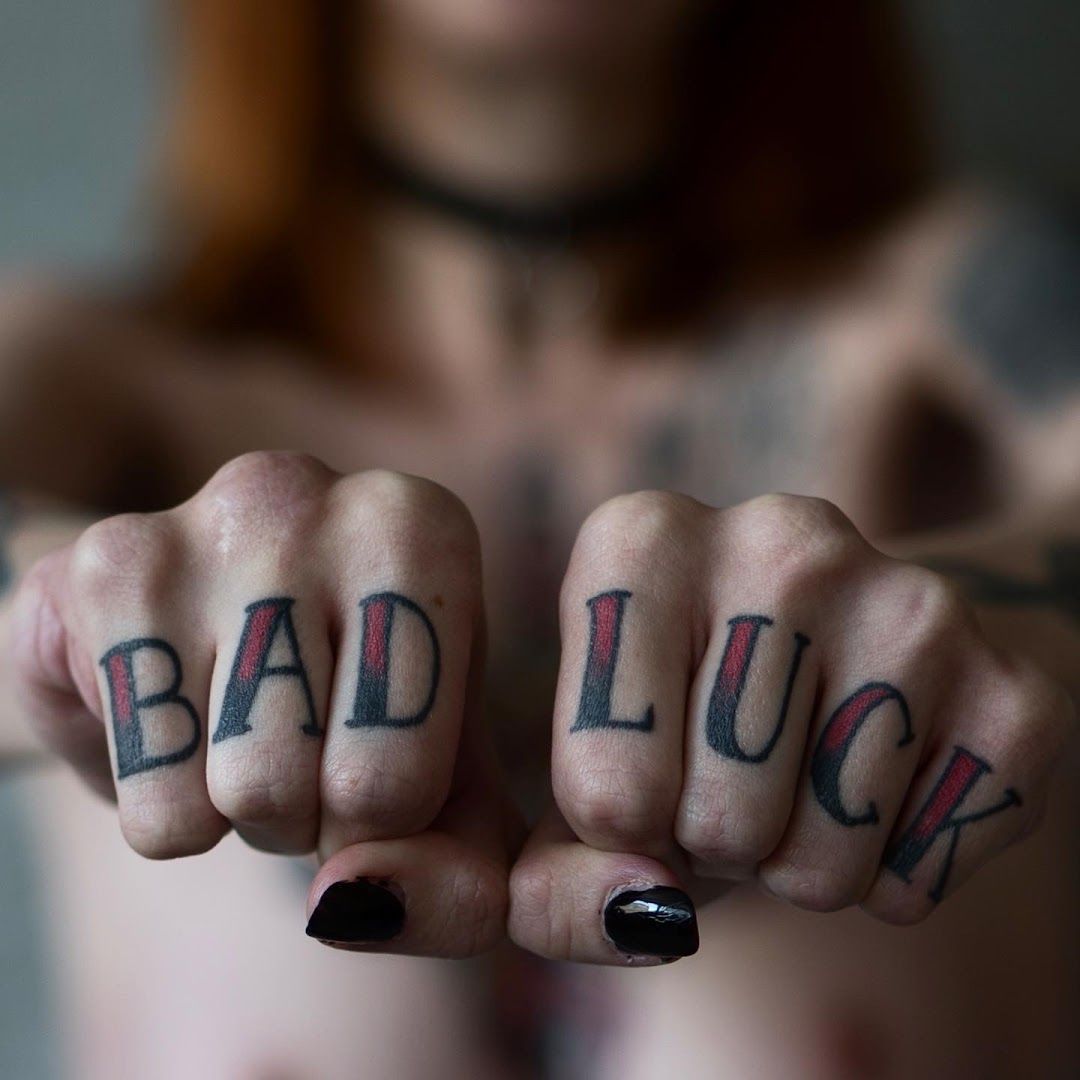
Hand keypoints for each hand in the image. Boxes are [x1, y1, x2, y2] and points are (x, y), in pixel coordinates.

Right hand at [12, 451, 517, 956]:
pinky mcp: (105, 564)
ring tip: (241, 732)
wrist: (214, 635)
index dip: (383, 818)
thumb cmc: (358, 706)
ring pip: (233, 794)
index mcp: (426, 530)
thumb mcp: (446, 787)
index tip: (369, 762)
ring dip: (236, 813)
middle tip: (298, 751)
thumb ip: (459, 874)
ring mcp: (202, 521)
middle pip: (321, 786)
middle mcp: (316, 494)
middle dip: (309, 816)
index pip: (405, 775)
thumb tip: (353, 904)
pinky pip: (144, 793)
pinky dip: (159, 801)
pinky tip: (173, 712)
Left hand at [508, 492, 1073, 964]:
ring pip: (820, 864)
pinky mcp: (1014, 688)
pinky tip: (878, 793)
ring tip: (799, 780)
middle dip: (712, 843)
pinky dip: (884, 879)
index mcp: (644, 541)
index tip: (643, 777)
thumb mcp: (589, 779)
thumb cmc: (687, 724)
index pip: (604, 782)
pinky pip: (918, 880)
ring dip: (796, 865)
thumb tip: (647, 916)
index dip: (620, 825)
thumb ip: (557, 877)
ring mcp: (911, 602)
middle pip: (717, 823)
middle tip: (731, 779)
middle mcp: (781, 536)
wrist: (843, 654)